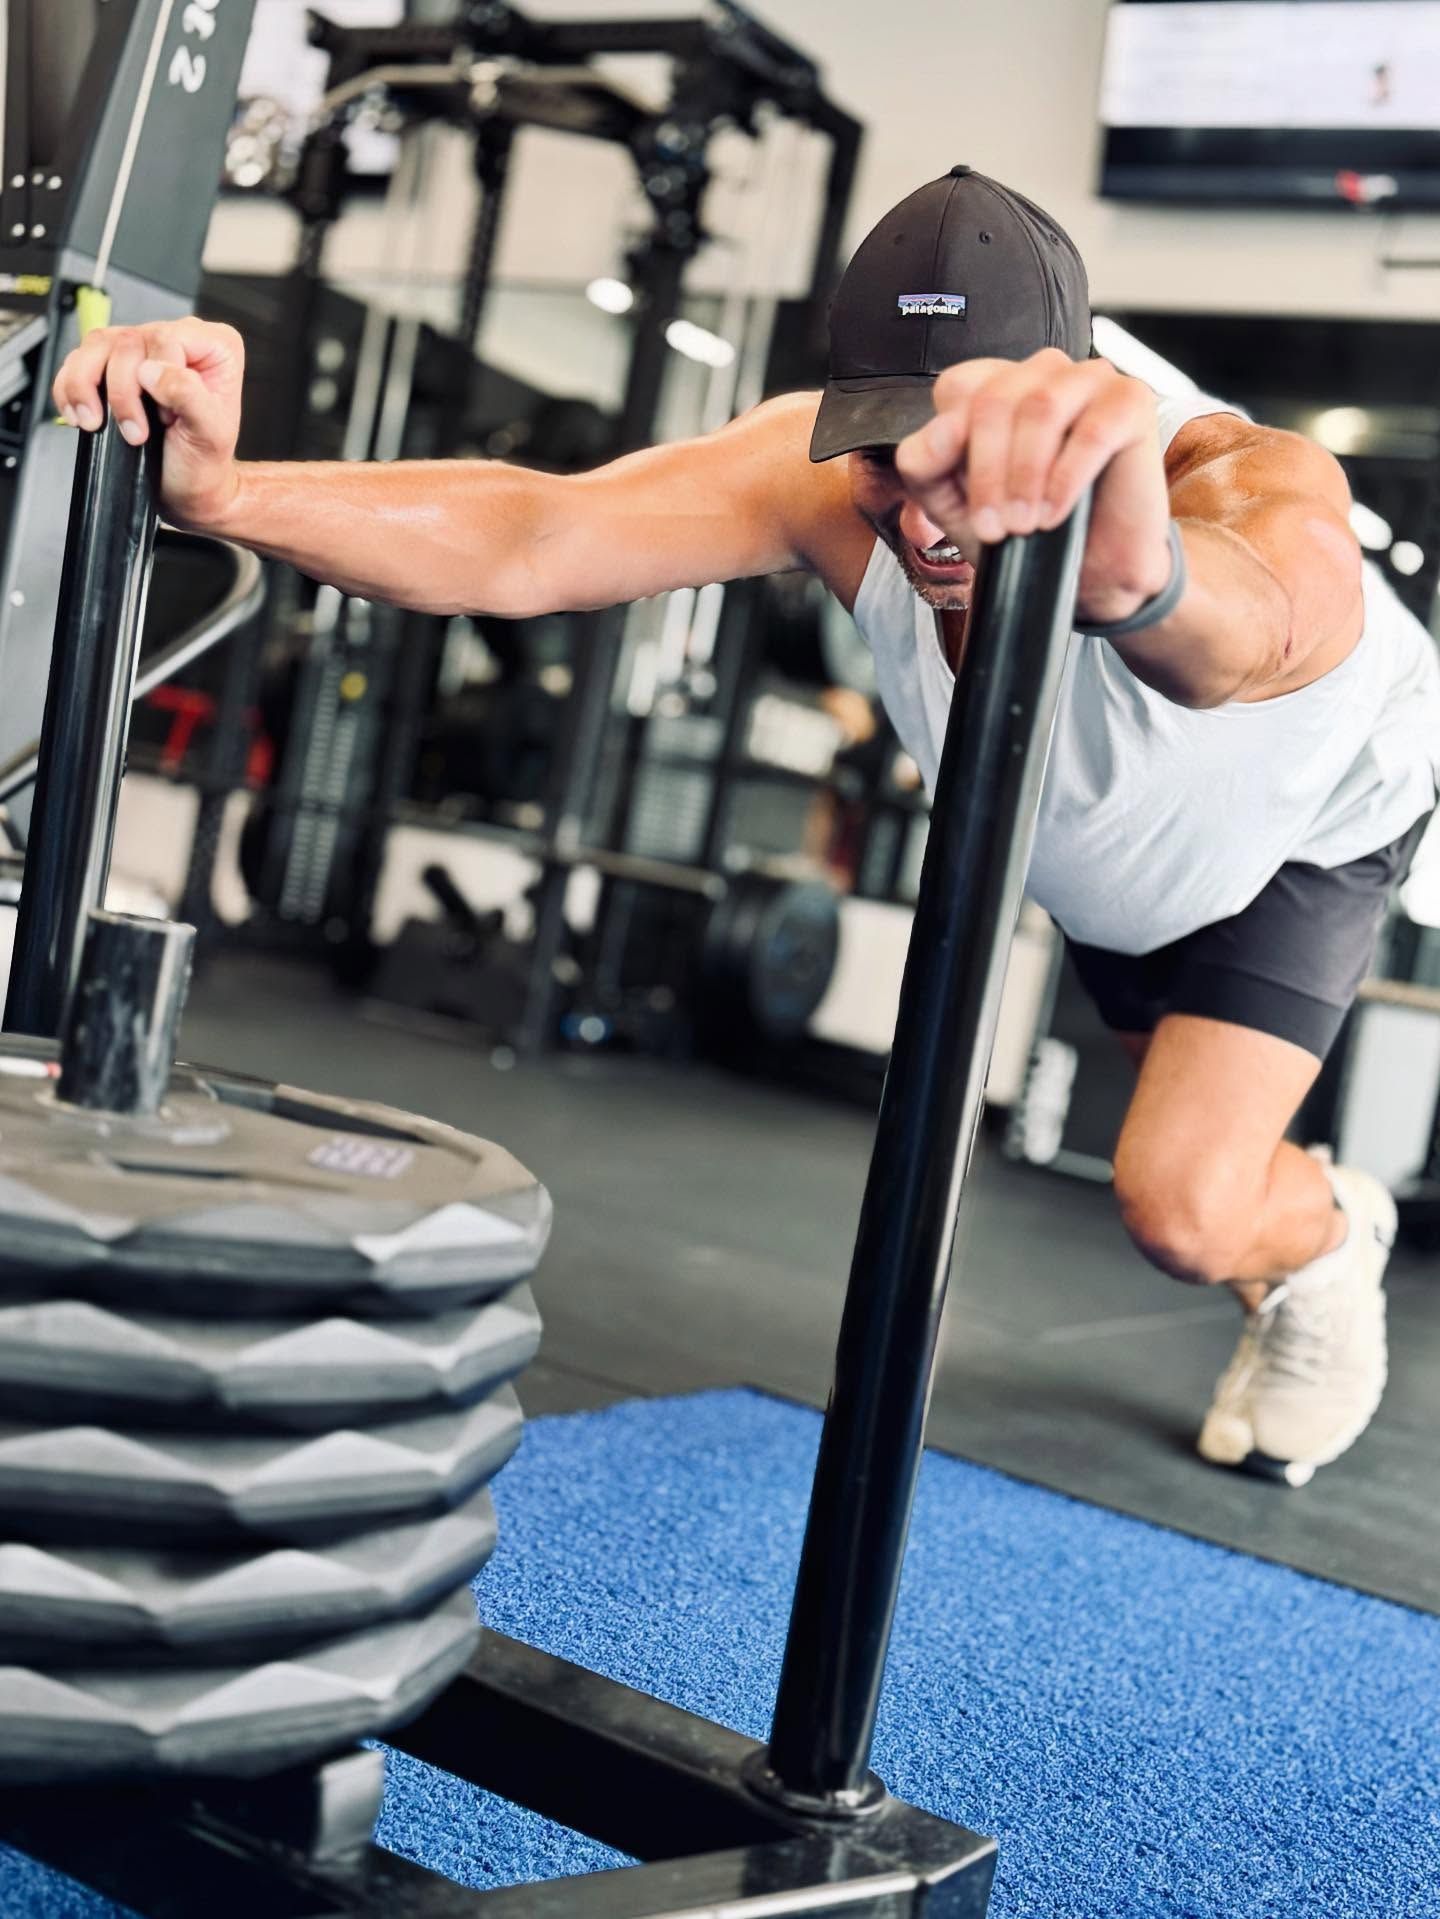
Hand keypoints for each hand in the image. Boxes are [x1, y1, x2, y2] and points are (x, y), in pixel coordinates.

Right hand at [52, 317, 245, 530]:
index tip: (166, 415)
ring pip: (95, 346)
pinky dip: (69, 389)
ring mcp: (139, 350)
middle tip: (134, 432)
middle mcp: (175, 340)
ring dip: (85, 387)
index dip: (159, 378)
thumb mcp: (211, 434)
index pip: (167, 338)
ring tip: (96, 422)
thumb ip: (189, 396)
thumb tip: (152, 371)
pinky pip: (77, 361)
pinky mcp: (110, 365)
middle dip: (122, 392)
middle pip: (127, 342)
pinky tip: (80, 414)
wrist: (185, 488)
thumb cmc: (203, 460)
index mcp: (214, 347)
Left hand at [894, 349, 1174, 623]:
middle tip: (994, 528)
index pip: (958, 388)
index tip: (962, 506)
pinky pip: (1093, 430)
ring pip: (1040, 408)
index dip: (950, 448)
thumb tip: (937, 432)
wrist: (1089, 571)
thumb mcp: (954, 505)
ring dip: (1024, 476)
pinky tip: (1055, 514)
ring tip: (1024, 525)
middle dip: (987, 473)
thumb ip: (925, 466)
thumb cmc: (1024, 528)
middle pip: (994, 401)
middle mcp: (1043, 370)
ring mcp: (1090, 378)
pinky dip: (1066, 478)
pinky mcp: (1132, 401)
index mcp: (997, 383)